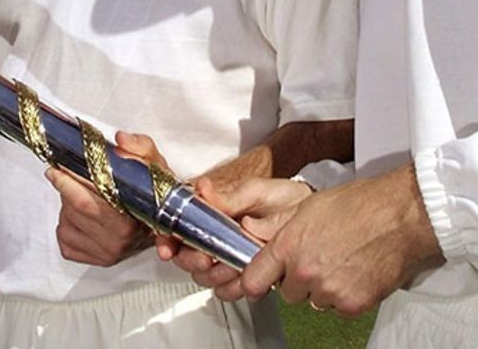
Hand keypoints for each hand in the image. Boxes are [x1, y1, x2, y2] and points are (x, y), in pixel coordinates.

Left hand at [47, 131, 167, 266]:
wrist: (165, 221)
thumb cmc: (156, 193)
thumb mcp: (154, 163)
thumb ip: (139, 147)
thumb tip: (120, 140)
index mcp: (129, 222)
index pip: (85, 202)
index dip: (67, 182)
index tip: (57, 168)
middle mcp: (117, 242)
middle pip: (73, 210)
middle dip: (65, 188)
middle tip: (60, 173)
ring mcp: (104, 254)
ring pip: (66, 224)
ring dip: (67, 206)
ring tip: (85, 195)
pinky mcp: (94, 261)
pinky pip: (64, 240)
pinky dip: (67, 225)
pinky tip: (83, 217)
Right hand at [165, 175, 309, 299]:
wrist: (311, 218)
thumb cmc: (285, 199)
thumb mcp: (259, 191)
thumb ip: (230, 195)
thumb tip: (202, 188)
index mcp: (211, 211)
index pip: (176, 225)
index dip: (166, 239)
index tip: (169, 249)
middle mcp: (213, 235)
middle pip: (185, 256)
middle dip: (193, 260)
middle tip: (209, 257)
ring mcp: (227, 256)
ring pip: (204, 276)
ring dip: (215, 275)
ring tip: (233, 265)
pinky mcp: (243, 274)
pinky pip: (226, 289)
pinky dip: (232, 288)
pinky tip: (243, 278)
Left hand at [234, 164, 442, 316]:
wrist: (402, 216)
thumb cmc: (361, 204)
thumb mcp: (310, 205)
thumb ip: (278, 224)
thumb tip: (253, 229)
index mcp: (290, 245)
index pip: (253, 280)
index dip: (252, 282)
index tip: (254, 283)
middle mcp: (306, 271)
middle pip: (287, 292)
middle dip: (298, 279)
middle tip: (319, 256)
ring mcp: (329, 291)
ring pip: (314, 300)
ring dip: (323, 288)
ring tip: (342, 260)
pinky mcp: (352, 305)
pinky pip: (338, 308)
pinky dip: (346, 296)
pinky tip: (356, 272)